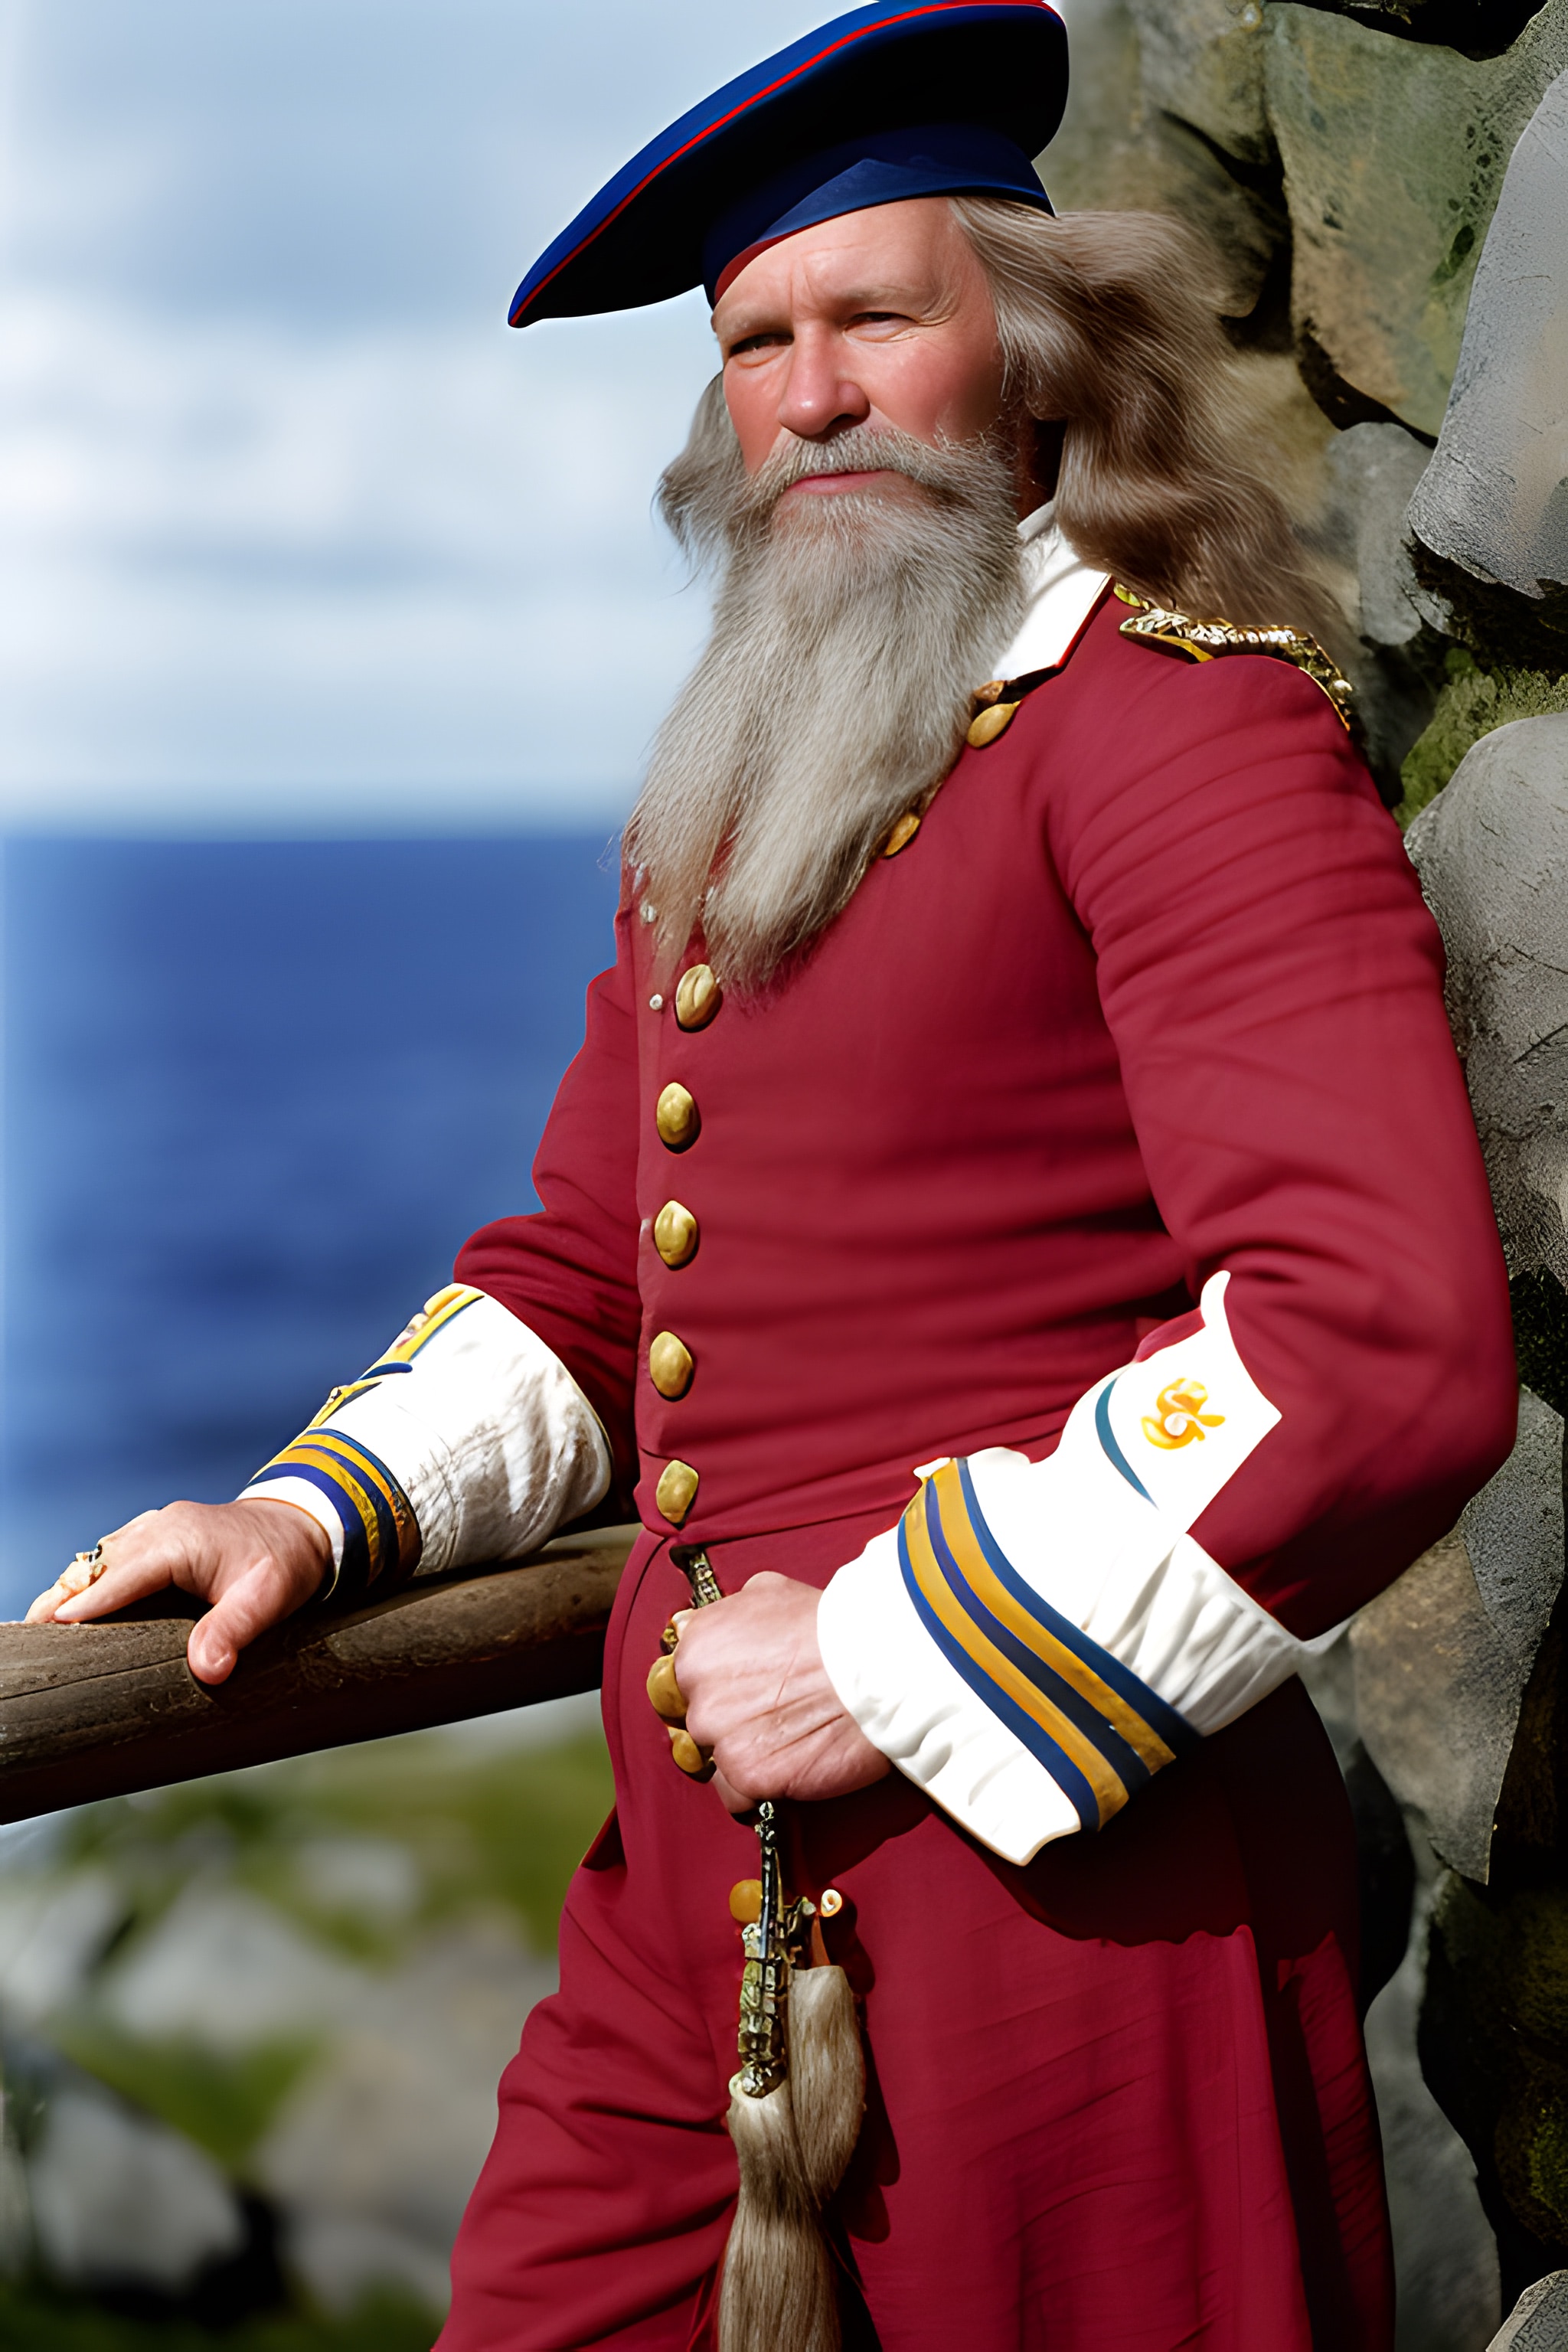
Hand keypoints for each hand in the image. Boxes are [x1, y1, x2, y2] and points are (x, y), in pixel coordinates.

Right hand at [24, 1500, 332, 1685]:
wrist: (307, 1524)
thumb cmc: (287, 1562)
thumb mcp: (267, 1600)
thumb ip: (232, 1632)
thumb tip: (207, 1672)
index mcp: (179, 1541)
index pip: (121, 1577)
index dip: (87, 1606)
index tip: (53, 1631)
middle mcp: (160, 1528)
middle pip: (96, 1567)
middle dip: (62, 1599)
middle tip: (31, 1633)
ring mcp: (157, 1527)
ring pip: (99, 1559)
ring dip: (71, 1589)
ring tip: (41, 1626)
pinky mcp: (159, 1534)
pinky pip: (113, 1555)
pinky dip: (89, 1580)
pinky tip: (74, 1605)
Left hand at [670, 1571, 890, 1810]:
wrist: (875, 1666)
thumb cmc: (829, 1626)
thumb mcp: (767, 1593)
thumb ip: (723, 1616)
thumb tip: (694, 1626)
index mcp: (696, 1649)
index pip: (682, 1681)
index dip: (716, 1687)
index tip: (742, 1690)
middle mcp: (699, 1696)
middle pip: (699, 1722)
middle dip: (730, 1721)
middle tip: (773, 1713)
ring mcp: (721, 1740)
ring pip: (717, 1759)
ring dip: (745, 1754)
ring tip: (789, 1738)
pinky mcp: (747, 1777)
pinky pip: (738, 1795)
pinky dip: (759, 1787)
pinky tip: (788, 1765)